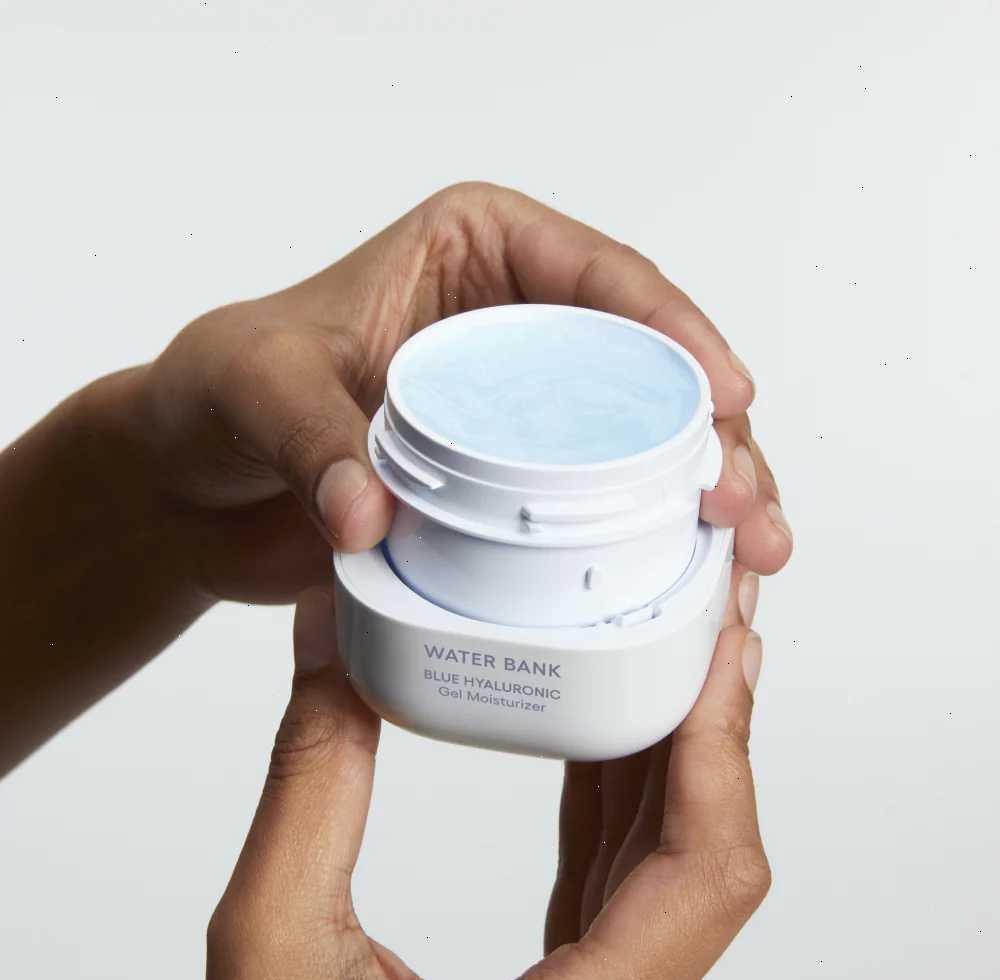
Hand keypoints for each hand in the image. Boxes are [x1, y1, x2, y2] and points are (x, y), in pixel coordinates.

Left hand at [124, 182, 791, 605]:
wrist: (193, 487)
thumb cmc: (222, 397)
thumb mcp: (258, 389)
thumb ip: (314, 442)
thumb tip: (371, 516)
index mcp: (478, 253)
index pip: (603, 278)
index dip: (680, 333)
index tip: (726, 398)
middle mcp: (518, 326)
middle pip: (648, 370)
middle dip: (715, 436)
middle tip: (742, 506)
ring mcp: (525, 412)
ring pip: (643, 442)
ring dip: (702, 496)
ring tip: (745, 554)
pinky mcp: (515, 487)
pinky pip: (602, 505)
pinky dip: (650, 542)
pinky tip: (690, 582)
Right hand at [206, 576, 767, 979]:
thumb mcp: (273, 953)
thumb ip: (308, 789)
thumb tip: (328, 643)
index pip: (708, 870)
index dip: (724, 745)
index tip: (719, 647)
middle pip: (706, 844)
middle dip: (709, 716)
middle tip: (701, 613)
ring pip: (672, 856)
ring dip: (670, 745)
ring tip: (660, 645)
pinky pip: (625, 871)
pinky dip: (620, 788)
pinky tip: (598, 726)